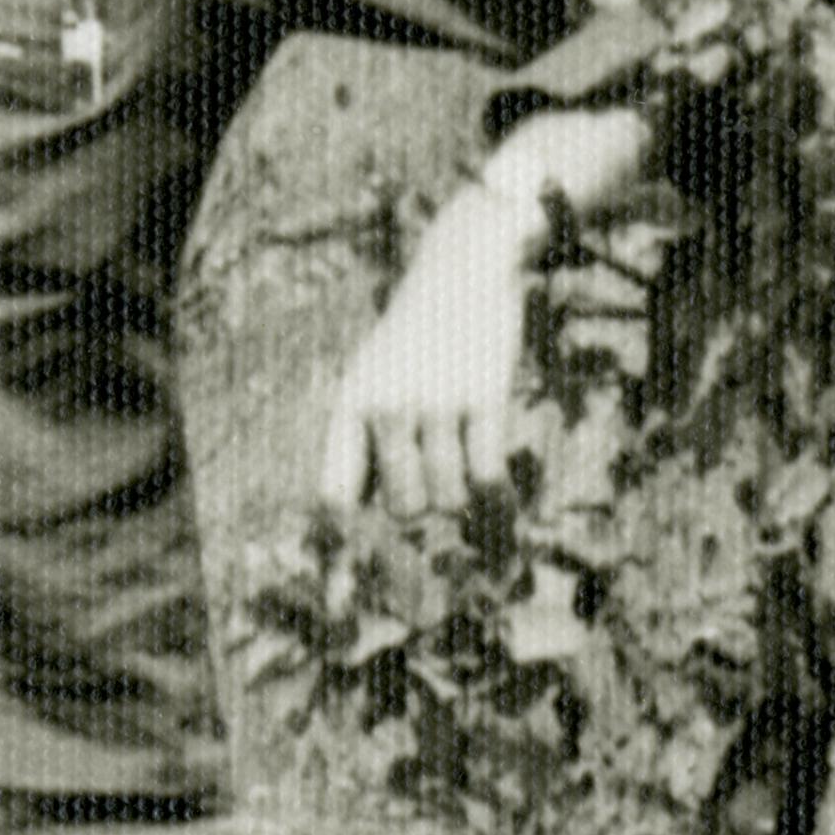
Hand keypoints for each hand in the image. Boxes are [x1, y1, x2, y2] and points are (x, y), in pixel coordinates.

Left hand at [319, 181, 539, 520]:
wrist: (465, 267)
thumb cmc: (416, 336)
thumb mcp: (371, 375)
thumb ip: (365, 439)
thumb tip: (364, 520)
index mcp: (351, 403)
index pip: (337, 495)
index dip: (349, 538)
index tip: (358, 567)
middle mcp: (387, 405)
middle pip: (402, 508)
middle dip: (422, 506)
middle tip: (435, 481)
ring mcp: (436, 401)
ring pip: (446, 498)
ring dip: (460, 496)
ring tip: (463, 465)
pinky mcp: (483, 397)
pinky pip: (485, 478)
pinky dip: (494, 498)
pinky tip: (498, 494)